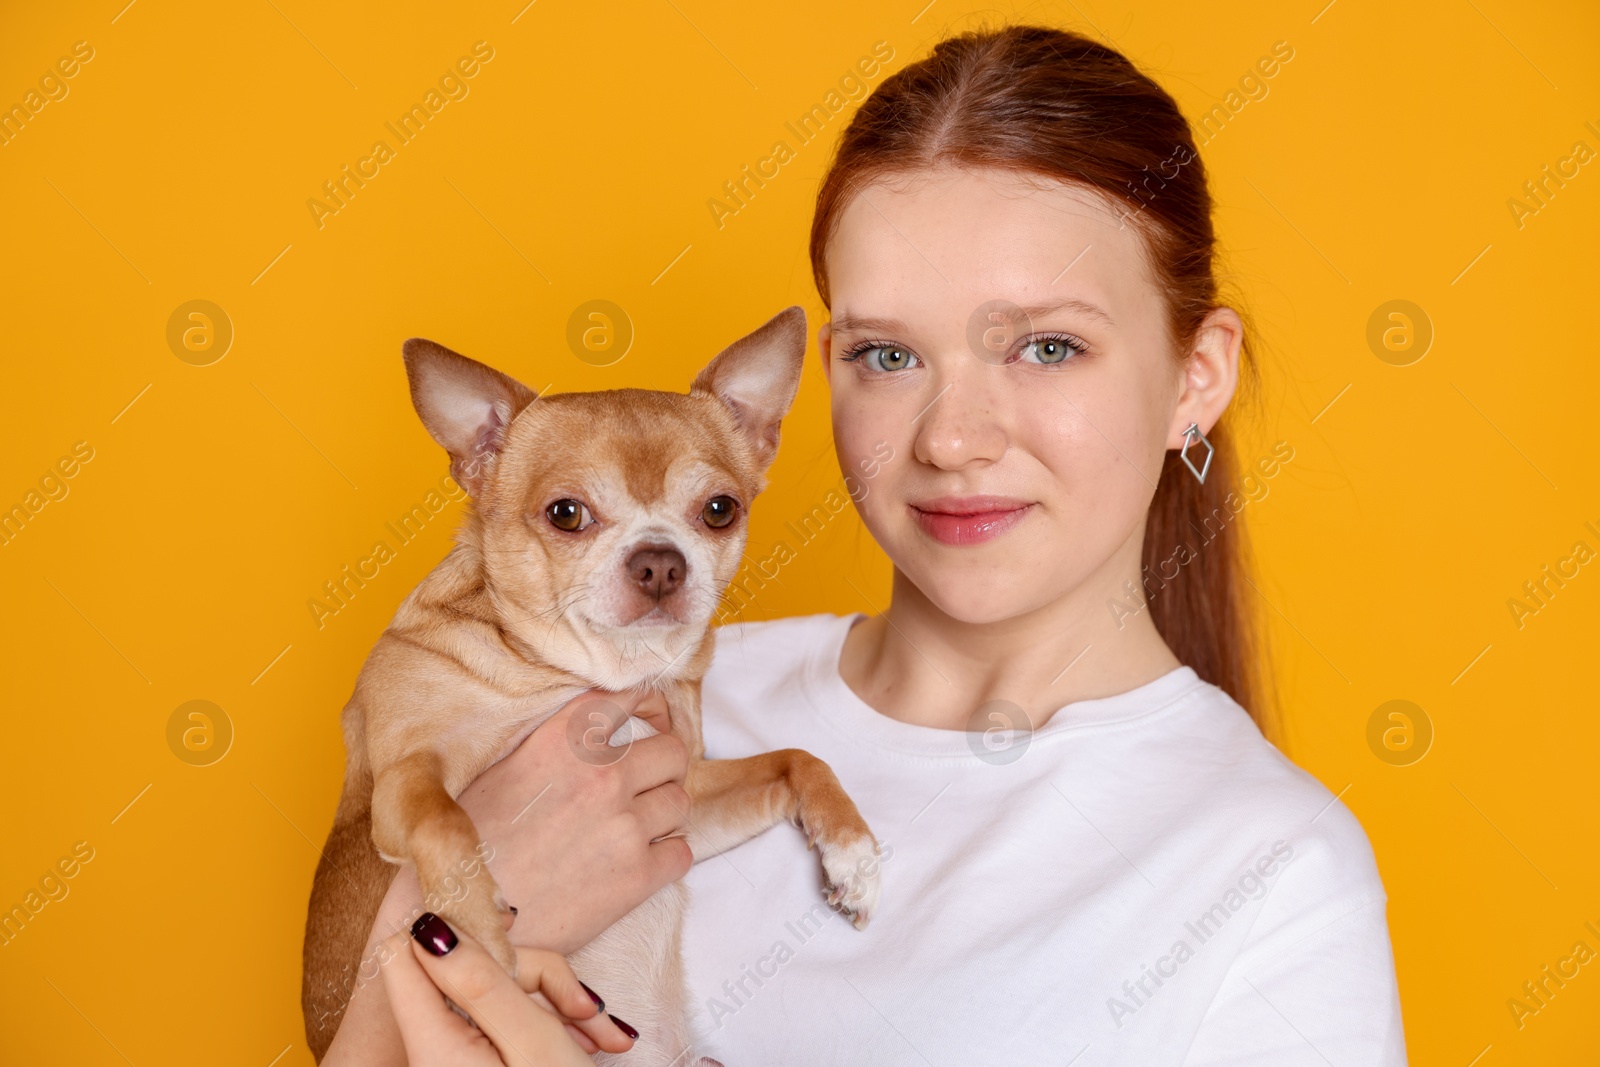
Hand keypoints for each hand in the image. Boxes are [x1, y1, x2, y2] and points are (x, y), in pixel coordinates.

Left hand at [382, 911, 638, 1065]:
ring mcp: (461, 1058)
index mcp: (433, 1045)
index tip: (507, 932)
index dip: (454, 930)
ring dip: (557, 1002)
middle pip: (468, 970)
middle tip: (583, 1007)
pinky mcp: (485, 1061)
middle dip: (535, 976)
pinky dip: (553, 1023)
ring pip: (499, 992)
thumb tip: (426, 925)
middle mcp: (435, 1051)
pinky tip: (594, 1042)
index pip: (403, 955)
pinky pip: (509, 1021)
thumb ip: (480, 981)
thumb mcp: (532, 1041)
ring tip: (602, 1035)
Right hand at [460, 687, 694, 954]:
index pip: (630, 696)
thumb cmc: (467, 849)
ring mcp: (624, 825)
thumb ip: (552, 747)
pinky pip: (681, 854)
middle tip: (642, 787)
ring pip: (680, 802)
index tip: (649, 721)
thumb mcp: (499, 772)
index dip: (648, 706)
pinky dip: (666, 858)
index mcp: (564, 739)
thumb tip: (589, 736)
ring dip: (663, 814)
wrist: (457, 920)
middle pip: (673, 752)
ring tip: (632, 830)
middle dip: (662, 768)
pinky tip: (637, 865)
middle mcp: (601, 774)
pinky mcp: (637, 877)